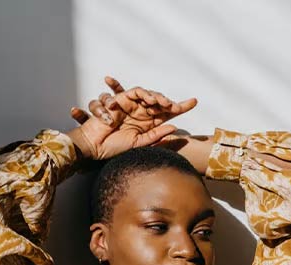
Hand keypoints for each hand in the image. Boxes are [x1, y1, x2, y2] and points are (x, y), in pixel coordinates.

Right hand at [66, 75, 196, 159]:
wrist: (95, 146)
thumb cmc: (115, 146)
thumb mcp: (140, 143)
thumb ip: (156, 135)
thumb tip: (173, 127)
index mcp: (149, 123)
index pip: (168, 113)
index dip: (181, 107)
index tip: (194, 102)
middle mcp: (142, 113)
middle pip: (160, 102)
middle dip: (169, 102)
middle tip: (175, 106)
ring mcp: (131, 105)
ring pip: (148, 94)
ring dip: (156, 96)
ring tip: (162, 103)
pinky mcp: (120, 100)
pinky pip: (133, 92)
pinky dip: (142, 94)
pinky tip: (148, 101)